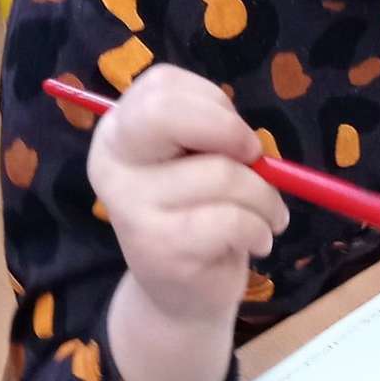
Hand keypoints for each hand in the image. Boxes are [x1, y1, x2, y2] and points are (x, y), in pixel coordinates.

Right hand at [88, 65, 289, 324]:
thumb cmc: (197, 213)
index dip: (215, 104)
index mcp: (118, 131)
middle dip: (230, 131)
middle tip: (254, 157)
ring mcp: (130, 207)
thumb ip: (212, 134)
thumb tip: (249, 141)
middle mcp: (113, 163)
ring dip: (265, 197)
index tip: (235, 136)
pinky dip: (260, 230)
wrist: (178, 295)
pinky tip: (255, 241)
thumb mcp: (197, 162)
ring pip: (222, 174)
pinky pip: (232, 220)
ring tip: (266, 217)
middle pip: (166, 113)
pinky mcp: (159, 248)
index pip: (163, 85)